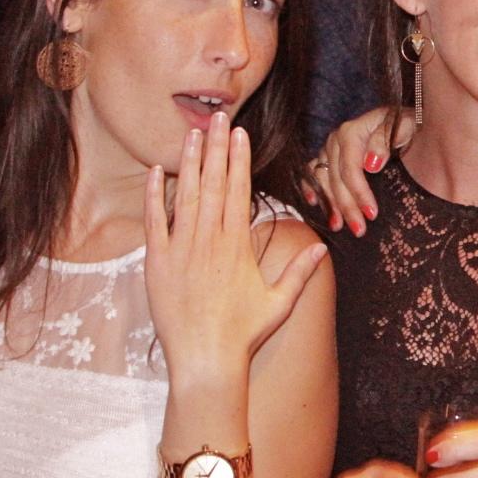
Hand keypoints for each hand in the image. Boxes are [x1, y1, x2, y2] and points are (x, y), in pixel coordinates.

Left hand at [145, 112, 327, 376]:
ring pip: (185, 195)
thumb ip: (300, 272)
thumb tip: (323, 246)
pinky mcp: (157, 262)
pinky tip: (157, 171)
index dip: (238, 159)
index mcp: (237, 245)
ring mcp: (181, 248)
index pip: (239, 190)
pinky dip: (155, 195)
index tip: (240, 133)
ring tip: (192, 133)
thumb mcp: (279, 303)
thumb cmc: (244, 334)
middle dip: (216, 147)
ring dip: (190, 162)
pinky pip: (155, 220)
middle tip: (217, 116)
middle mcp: (209, 240)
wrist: (206, 360)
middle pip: (213, 183)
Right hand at [301, 106, 415, 236]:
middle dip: (347, 207)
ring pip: (323, 179)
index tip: (372, 214)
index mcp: (352, 132)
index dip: (360, 193)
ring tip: (338, 226)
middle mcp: (335, 139)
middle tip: (359, 230)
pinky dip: (310, 188)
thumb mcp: (404, 127)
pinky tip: (313, 203)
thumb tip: (372, 164)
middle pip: (336, 178)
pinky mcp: (325, 155)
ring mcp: (328, 148)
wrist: (400, 119)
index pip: (351, 169)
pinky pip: (311, 172)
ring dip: (329, 204)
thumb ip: (385, 141)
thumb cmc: (404, 125)